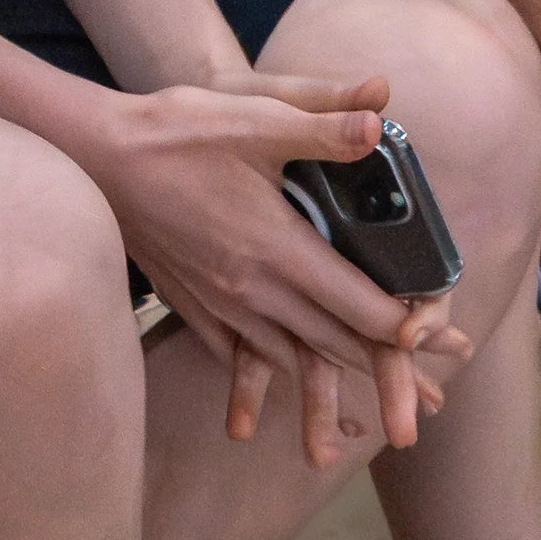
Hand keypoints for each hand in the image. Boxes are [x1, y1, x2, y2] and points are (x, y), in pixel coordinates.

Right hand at [61, 74, 469, 469]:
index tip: (447, 339)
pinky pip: (245, 359)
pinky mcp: (195, 306)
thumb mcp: (253, 116)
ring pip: (293, 363)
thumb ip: (321, 122)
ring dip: (335, 393)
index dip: (412, 330)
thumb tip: (382, 111)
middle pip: (337, 347)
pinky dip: (275, 384)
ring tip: (367, 428)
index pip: (362, 307)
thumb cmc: (175, 131)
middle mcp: (254, 289)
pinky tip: (288, 394)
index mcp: (278, 248)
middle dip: (390, 374)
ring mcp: (221, 305)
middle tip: (432, 399)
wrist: (93, 157)